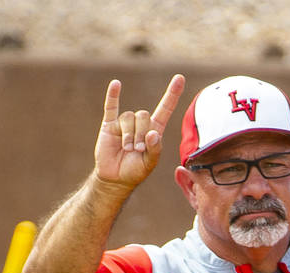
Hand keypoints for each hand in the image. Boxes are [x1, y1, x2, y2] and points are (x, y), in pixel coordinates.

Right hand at [94, 74, 185, 190]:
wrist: (115, 178)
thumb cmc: (135, 171)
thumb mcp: (149, 164)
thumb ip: (155, 150)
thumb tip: (153, 133)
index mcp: (154, 131)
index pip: (165, 109)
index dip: (172, 94)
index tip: (180, 78)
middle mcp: (140, 124)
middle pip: (144, 115)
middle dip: (141, 133)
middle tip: (138, 150)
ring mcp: (125, 123)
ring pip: (129, 117)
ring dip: (129, 134)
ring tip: (127, 149)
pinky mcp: (109, 125)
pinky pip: (111, 107)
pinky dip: (113, 96)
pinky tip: (116, 84)